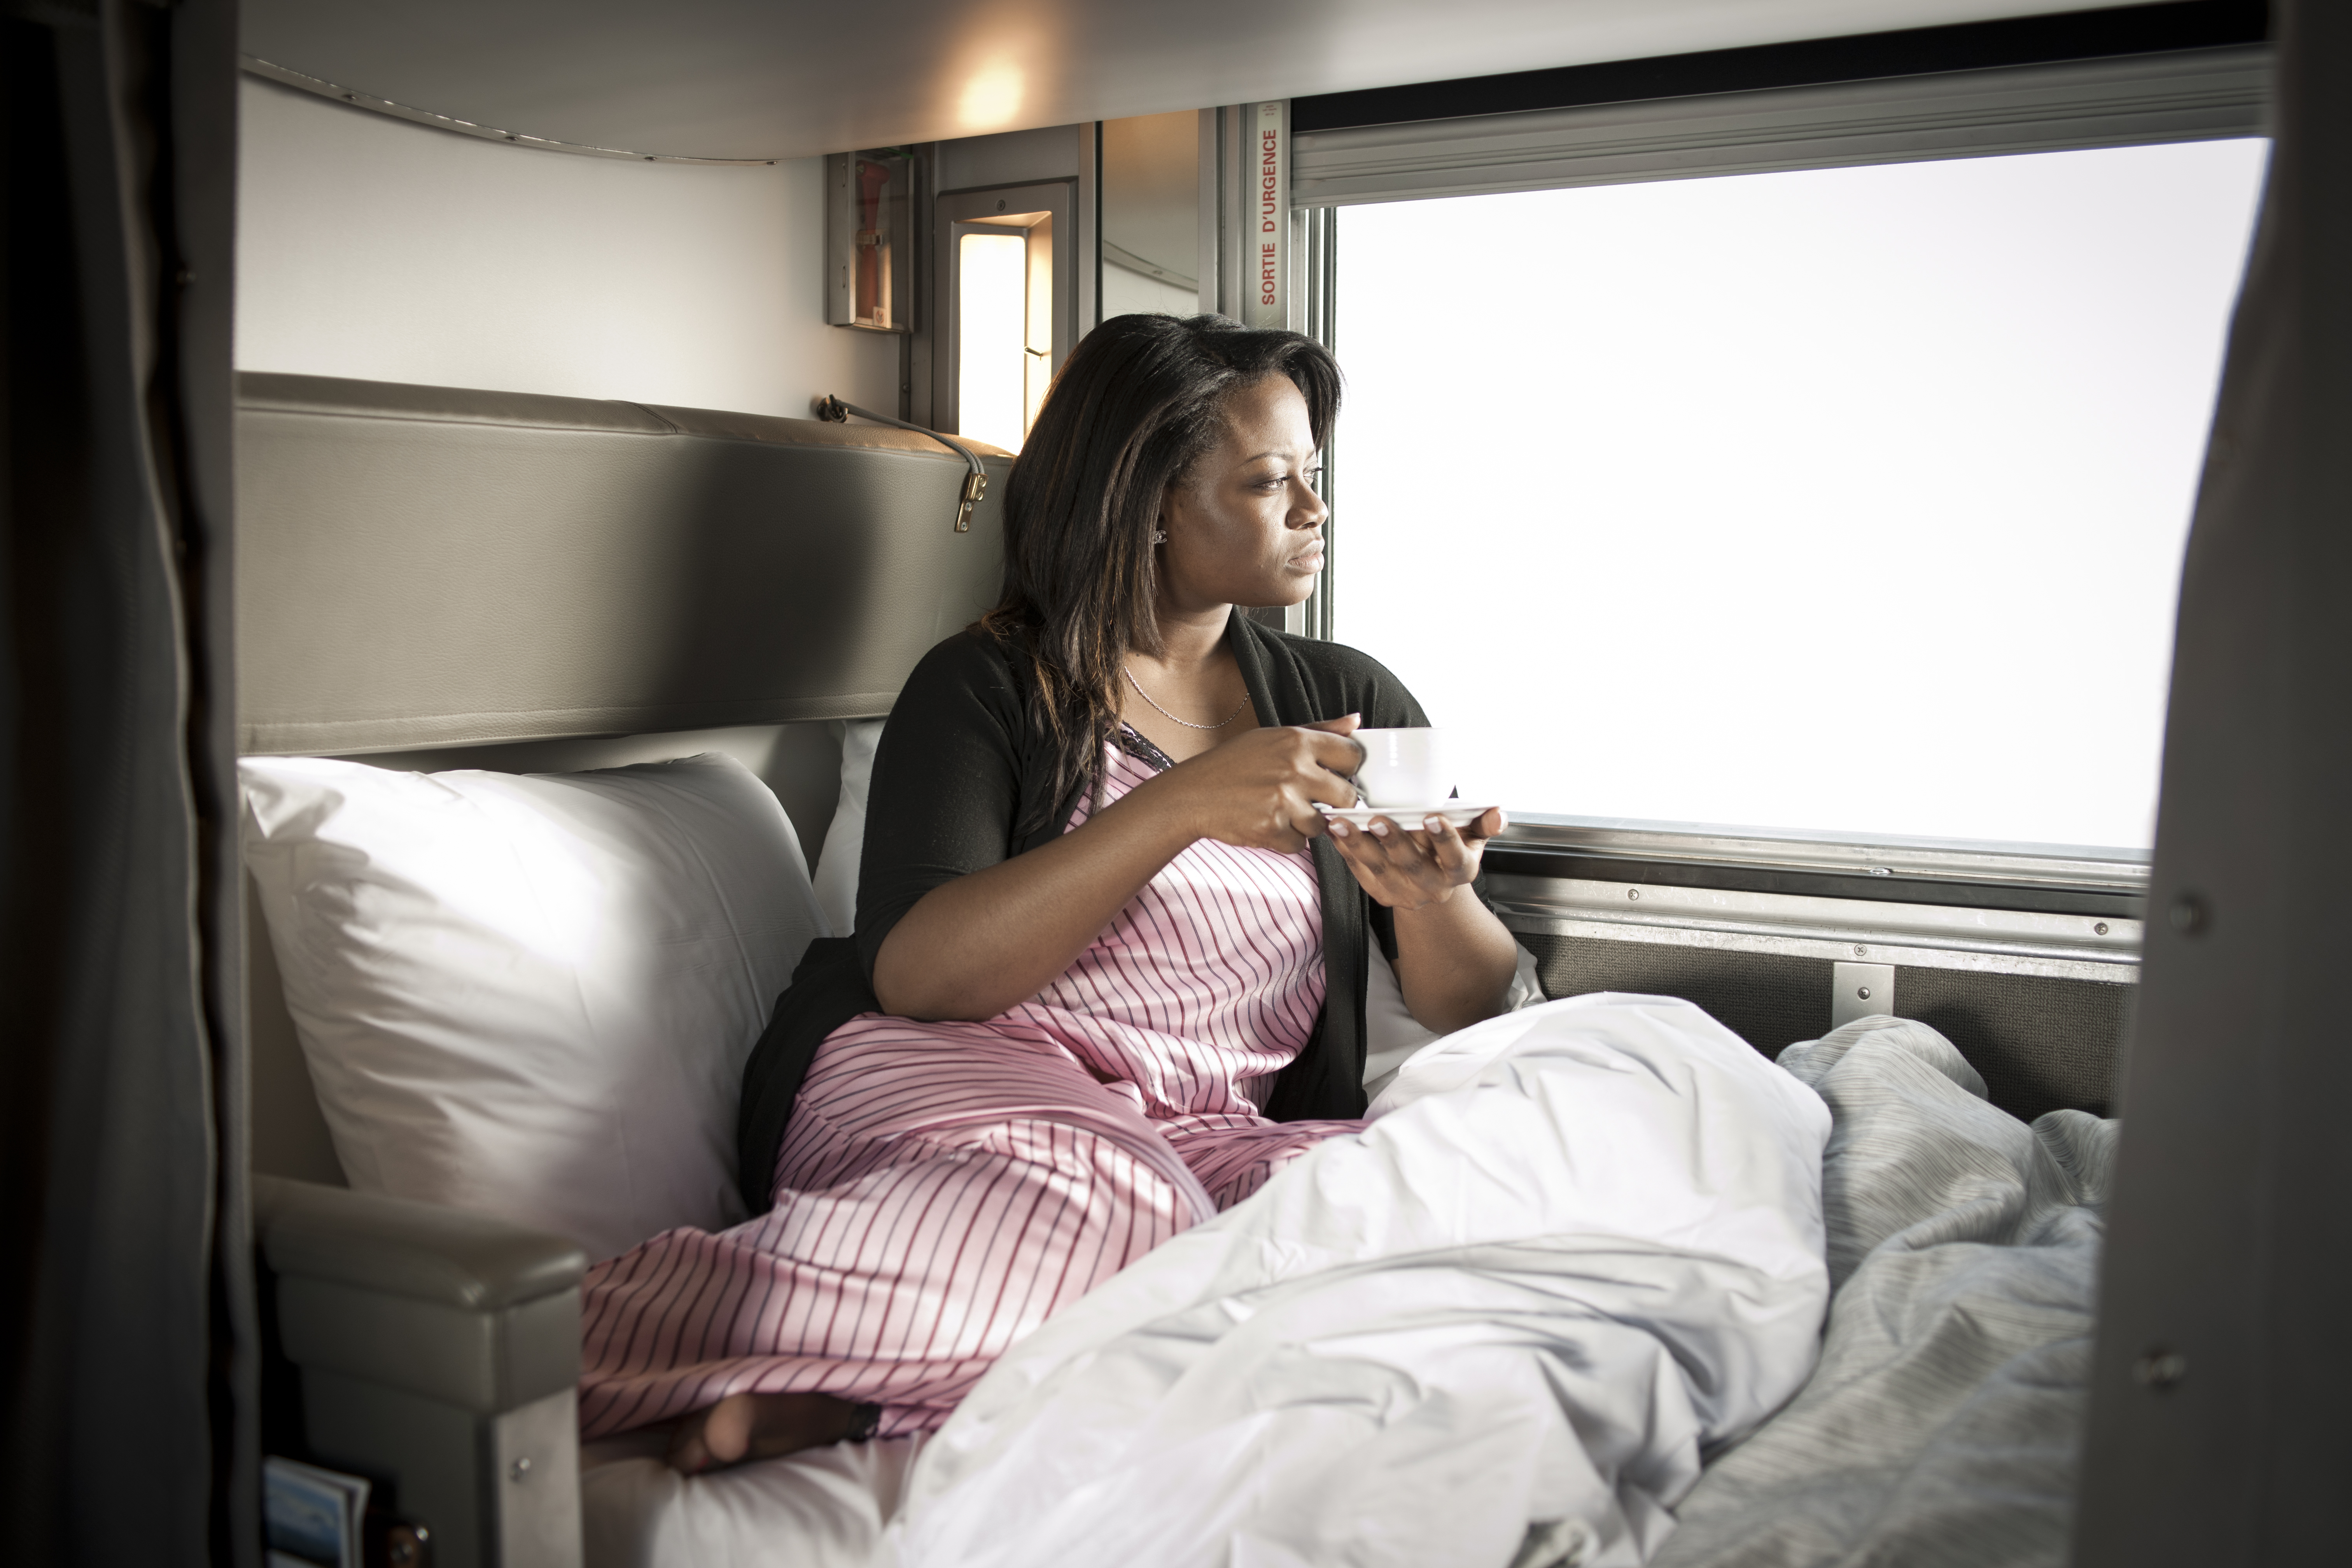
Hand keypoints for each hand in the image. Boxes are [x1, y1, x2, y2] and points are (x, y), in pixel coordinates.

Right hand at [1137, 715, 1365, 852]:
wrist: (1193, 795)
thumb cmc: (1233, 764)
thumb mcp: (1273, 737)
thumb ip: (1318, 730)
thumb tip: (1356, 721)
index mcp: (1296, 741)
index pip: (1352, 755)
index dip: (1348, 769)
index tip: (1336, 774)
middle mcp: (1294, 769)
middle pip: (1347, 796)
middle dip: (1333, 802)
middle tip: (1310, 798)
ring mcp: (1283, 801)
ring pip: (1322, 825)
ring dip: (1306, 823)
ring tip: (1280, 810)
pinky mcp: (1272, 829)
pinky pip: (1299, 844)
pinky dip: (1286, 839)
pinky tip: (1267, 822)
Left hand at [1325, 806, 1507, 909]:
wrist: (1434, 886)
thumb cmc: (1452, 852)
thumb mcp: (1473, 838)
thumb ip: (1484, 824)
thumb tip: (1499, 812)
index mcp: (1459, 871)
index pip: (1454, 856)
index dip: (1445, 838)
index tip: (1433, 817)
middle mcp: (1432, 887)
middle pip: (1412, 865)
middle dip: (1394, 842)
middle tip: (1378, 818)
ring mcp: (1404, 892)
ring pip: (1379, 870)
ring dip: (1358, 845)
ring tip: (1341, 823)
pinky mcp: (1380, 893)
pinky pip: (1359, 872)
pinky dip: (1344, 851)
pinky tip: (1332, 832)